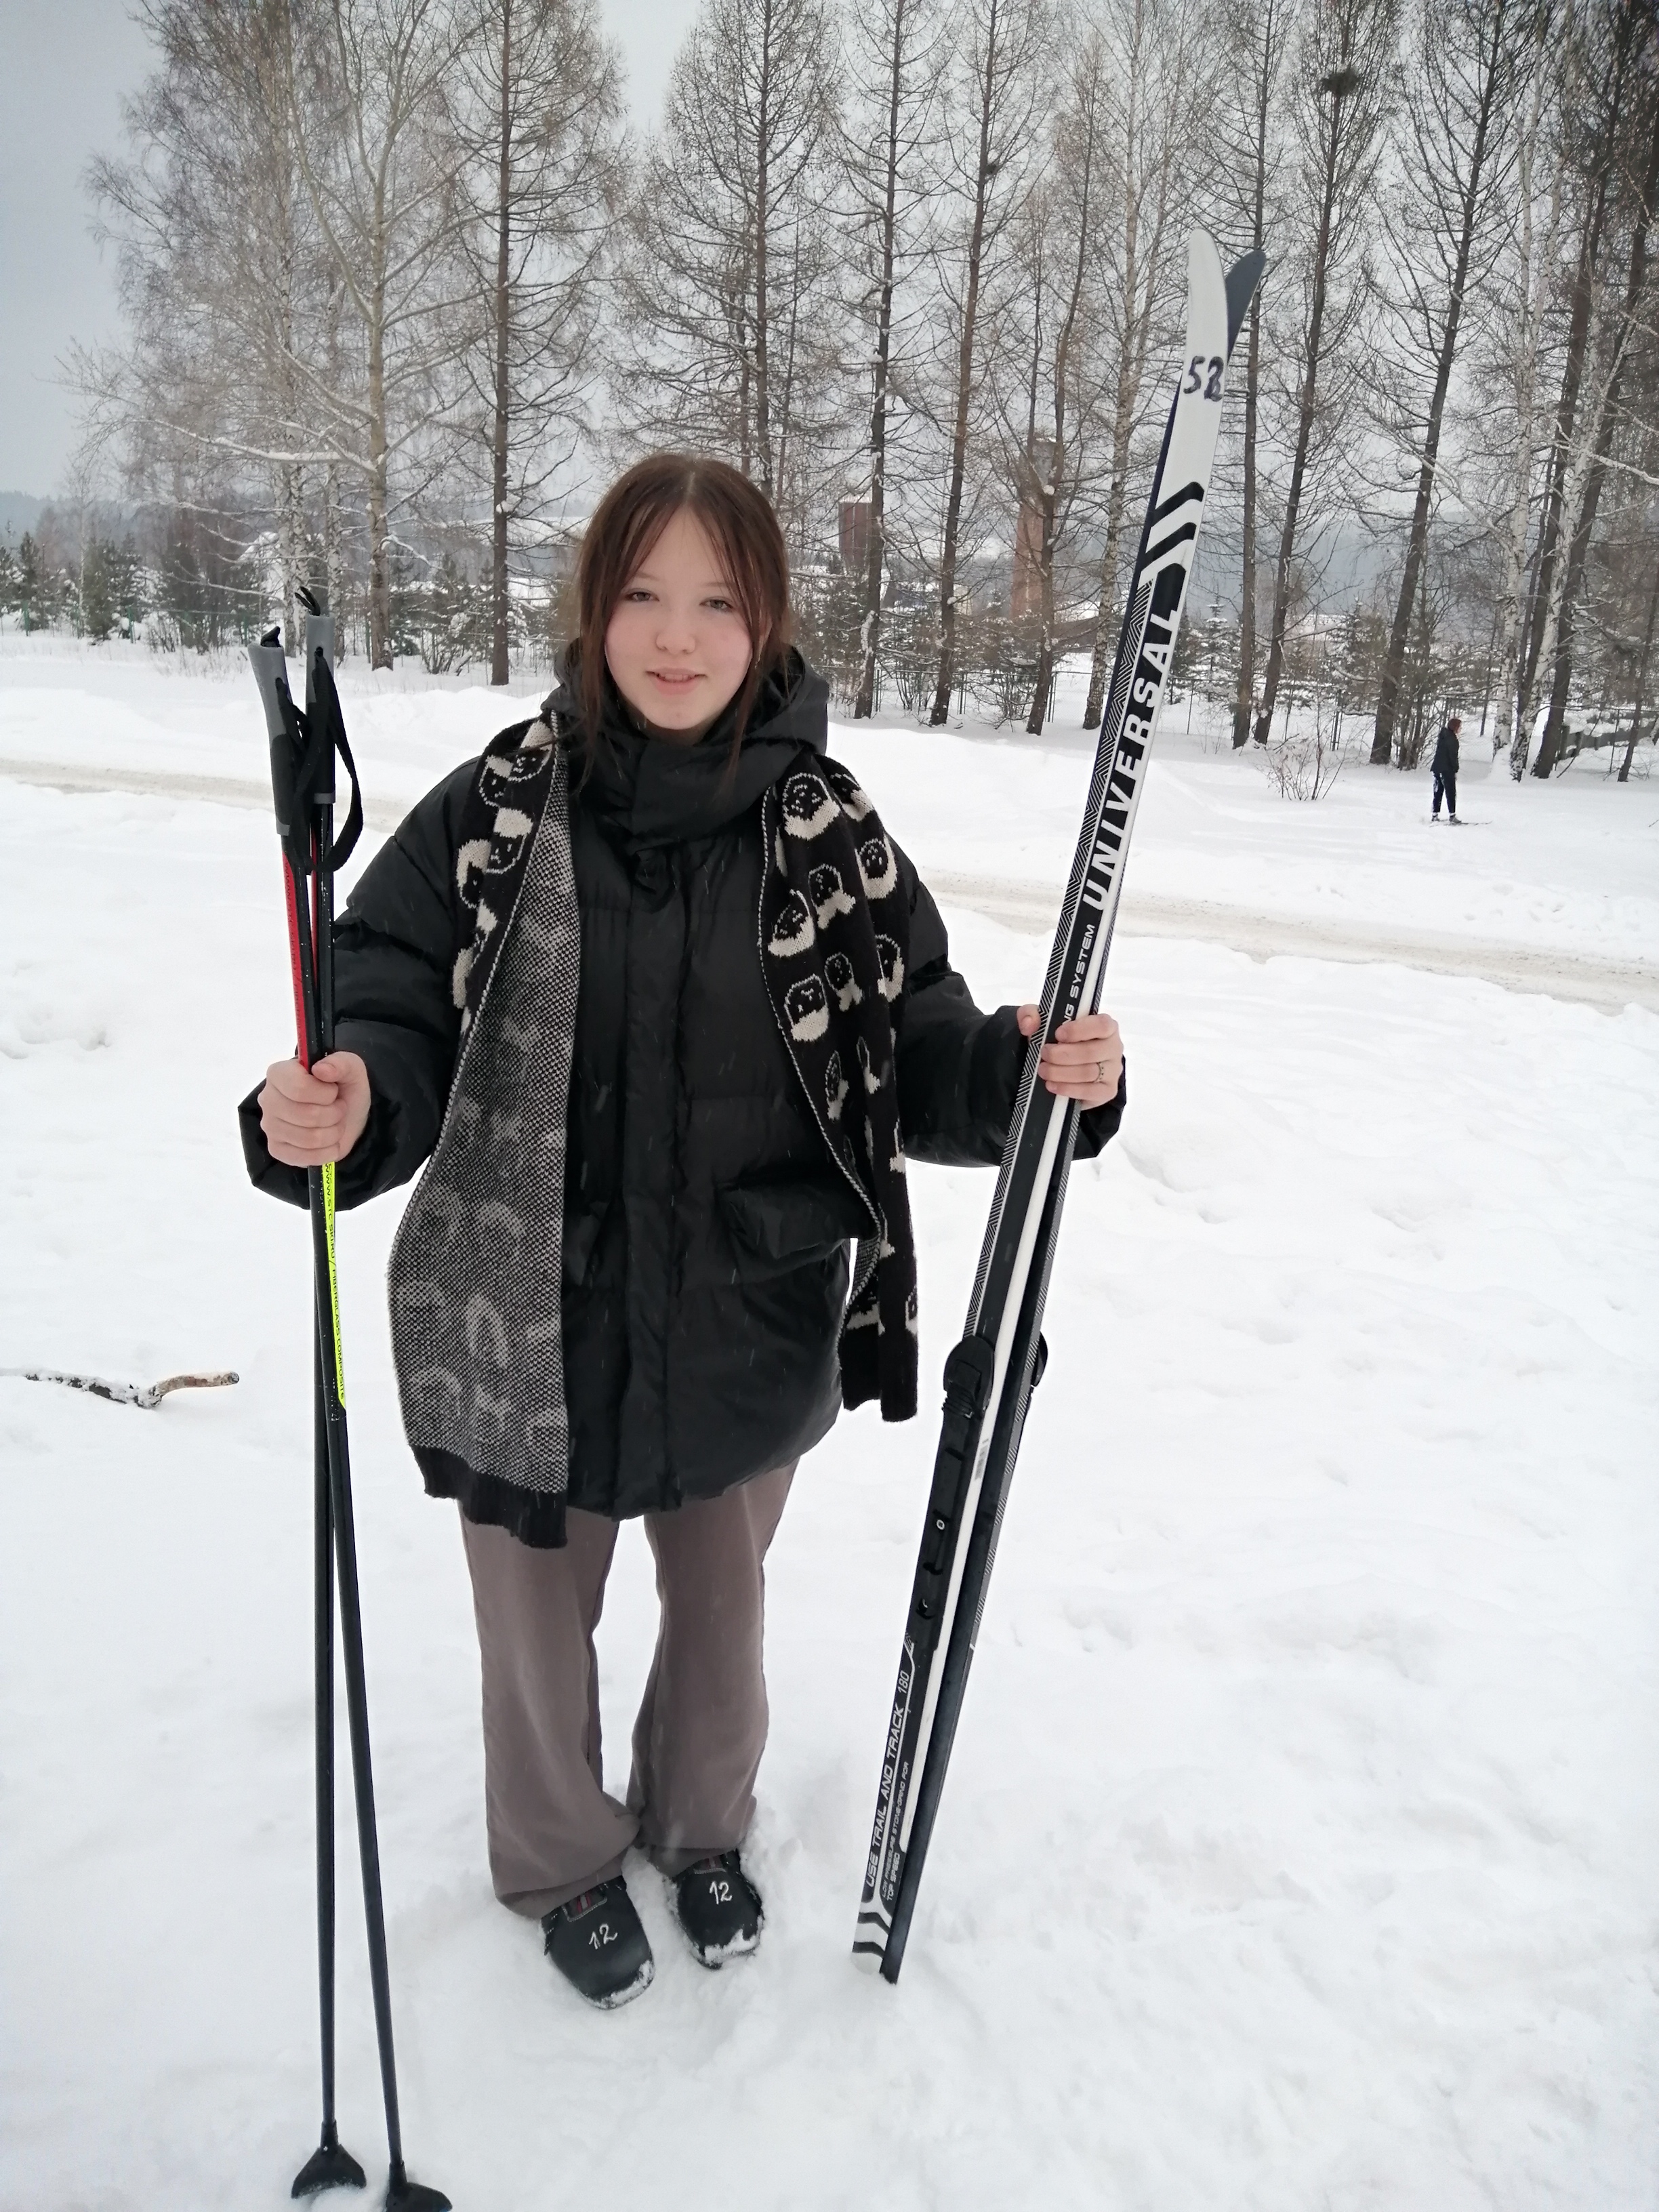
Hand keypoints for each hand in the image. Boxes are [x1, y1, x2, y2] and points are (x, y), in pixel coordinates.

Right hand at [258, 1051, 371, 1167]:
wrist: (347, 1115)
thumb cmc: (343, 1087)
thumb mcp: (351, 1068)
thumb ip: (340, 1062)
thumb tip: (320, 1070)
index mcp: (279, 1073)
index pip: (299, 1088)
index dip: (325, 1093)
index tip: (333, 1091)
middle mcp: (268, 1099)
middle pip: (306, 1115)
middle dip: (334, 1113)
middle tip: (337, 1108)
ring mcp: (269, 1126)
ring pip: (309, 1138)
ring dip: (333, 1132)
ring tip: (334, 1122)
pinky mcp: (276, 1149)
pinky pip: (305, 1157)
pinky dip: (327, 1151)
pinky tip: (328, 1141)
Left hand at [1017, 1005, 1122, 1108]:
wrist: (1065, 1066)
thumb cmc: (1059, 1040)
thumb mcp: (1043, 1022)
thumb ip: (1032, 1015)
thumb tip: (1028, 1024)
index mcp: (1105, 1026)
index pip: (1102, 1025)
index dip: (1079, 1030)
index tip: (1058, 1034)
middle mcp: (1113, 1047)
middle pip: (1092, 1052)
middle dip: (1063, 1055)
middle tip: (1044, 1054)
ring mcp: (1112, 1070)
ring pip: (1089, 1073)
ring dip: (1061, 1073)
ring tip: (1043, 1070)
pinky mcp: (1107, 1091)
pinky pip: (1090, 1092)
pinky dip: (1068, 1089)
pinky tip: (1052, 1085)